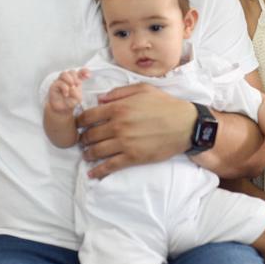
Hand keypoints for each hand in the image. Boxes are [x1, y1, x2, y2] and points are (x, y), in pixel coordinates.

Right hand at [47, 69, 88, 113]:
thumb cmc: (70, 102)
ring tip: (72, 86)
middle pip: (71, 72)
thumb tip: (72, 88)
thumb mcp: (77, 98)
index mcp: (76, 80)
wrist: (62, 109)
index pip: (80, 72)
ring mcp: (60, 81)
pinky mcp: (54, 86)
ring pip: (64, 74)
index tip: (88, 76)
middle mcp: (68, 79)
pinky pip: (59, 83)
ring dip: (69, 79)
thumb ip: (77, 93)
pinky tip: (66, 94)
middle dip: (75, 77)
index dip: (84, 71)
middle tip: (77, 84)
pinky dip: (64, 88)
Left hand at [77, 83, 195, 178]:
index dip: (79, 122)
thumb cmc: (165, 105)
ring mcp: (124, 143)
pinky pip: (110, 166)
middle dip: (83, 139)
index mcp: (118, 108)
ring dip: (87, 154)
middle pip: (90, 135)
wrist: (185, 125)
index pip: (88, 116)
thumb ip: (119, 93)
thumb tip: (100, 99)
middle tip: (82, 141)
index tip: (78, 125)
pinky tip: (92, 173)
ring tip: (86, 155)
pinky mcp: (133, 157)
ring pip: (96, 151)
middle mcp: (118, 126)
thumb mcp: (143, 90)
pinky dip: (98, 171)